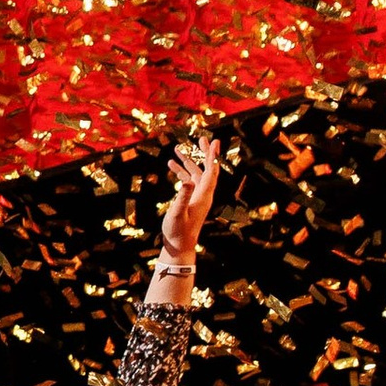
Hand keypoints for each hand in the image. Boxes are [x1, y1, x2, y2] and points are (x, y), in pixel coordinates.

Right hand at [159, 130, 219, 260]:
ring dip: (188, 161)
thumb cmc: (178, 232)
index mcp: (204, 195)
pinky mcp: (190, 200)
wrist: (179, 246)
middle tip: (202, 138)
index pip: (211, 172)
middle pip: (207, 169)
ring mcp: (197, 196)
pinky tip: (170, 165)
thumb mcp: (178, 213)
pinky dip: (181, 172)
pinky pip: (187, 181)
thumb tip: (186, 181)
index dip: (213, 156)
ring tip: (177, 149)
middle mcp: (203, 194)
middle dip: (205, 154)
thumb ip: (182, 197)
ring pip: (195, 174)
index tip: (214, 142)